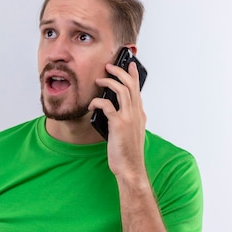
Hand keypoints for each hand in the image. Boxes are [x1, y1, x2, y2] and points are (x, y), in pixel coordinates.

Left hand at [89, 61, 146, 180]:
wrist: (130, 168)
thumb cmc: (127, 152)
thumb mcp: (129, 132)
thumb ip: (124, 119)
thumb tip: (111, 108)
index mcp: (139, 114)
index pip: (137, 89)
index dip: (133, 74)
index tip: (129, 64)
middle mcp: (136, 113)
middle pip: (130, 85)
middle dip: (119, 72)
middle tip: (109, 66)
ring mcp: (128, 118)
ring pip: (121, 90)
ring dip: (109, 81)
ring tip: (99, 80)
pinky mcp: (118, 124)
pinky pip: (107, 105)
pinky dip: (98, 101)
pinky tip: (92, 103)